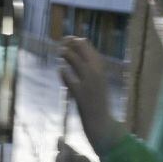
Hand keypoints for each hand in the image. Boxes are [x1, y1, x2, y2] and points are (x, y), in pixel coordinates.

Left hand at [59, 37, 125, 155]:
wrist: (102, 123)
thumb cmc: (97, 102)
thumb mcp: (96, 83)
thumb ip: (88, 70)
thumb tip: (76, 55)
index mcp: (102, 72)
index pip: (92, 52)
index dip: (80, 43)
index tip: (71, 38)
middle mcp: (97, 76)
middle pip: (85, 53)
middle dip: (74, 44)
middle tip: (64, 39)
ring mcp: (89, 84)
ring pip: (77, 63)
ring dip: (67, 55)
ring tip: (59, 50)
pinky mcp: (80, 94)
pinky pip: (70, 79)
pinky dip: (64, 72)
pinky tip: (60, 68)